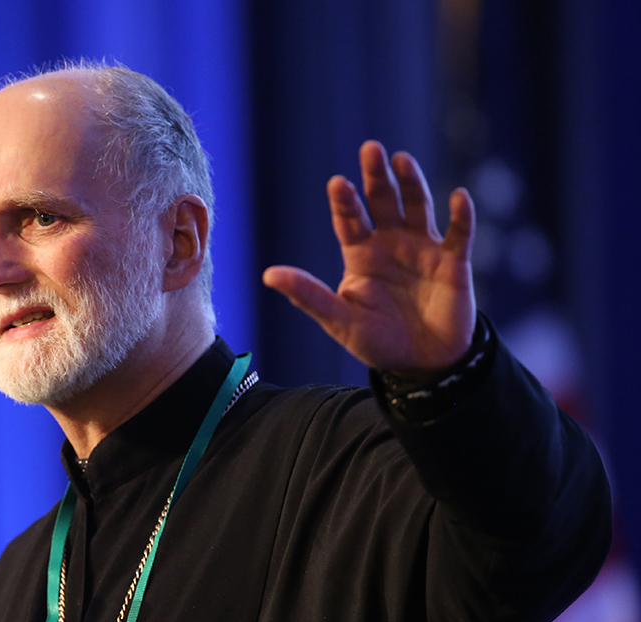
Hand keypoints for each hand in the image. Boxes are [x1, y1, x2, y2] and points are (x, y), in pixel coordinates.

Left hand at [262, 141, 475, 377]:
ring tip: (402, 160)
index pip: (350, 220)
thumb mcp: (339, 320)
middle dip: (376, 177)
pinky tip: (458, 196)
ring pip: (417, 207)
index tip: (338, 183)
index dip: (345, 202)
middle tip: (370, 149)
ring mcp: (423, 249)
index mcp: (361, 254)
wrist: (422, 364)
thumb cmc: (377, 341)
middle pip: (382, 201)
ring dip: (412, 183)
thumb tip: (268, 275)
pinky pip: (460, 233)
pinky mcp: (454, 262)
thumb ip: (308, 295)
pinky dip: (461, 215)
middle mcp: (390, 243)